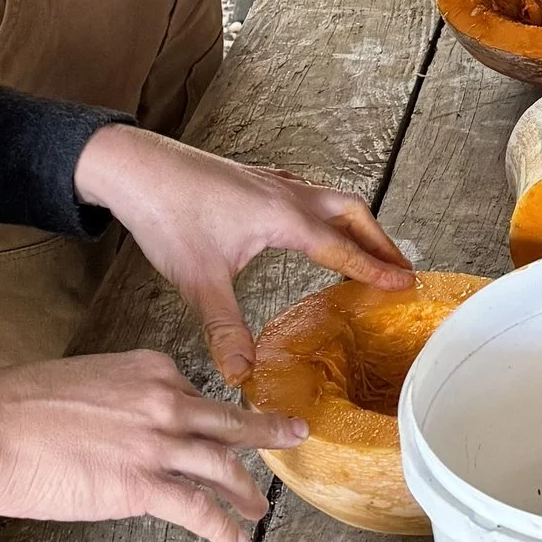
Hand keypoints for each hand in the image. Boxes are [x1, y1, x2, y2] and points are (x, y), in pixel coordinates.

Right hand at [0, 349, 291, 541]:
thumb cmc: (15, 408)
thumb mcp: (82, 382)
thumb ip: (119, 402)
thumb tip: (128, 436)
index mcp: (147, 369)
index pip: (191, 393)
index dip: (203, 418)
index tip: (213, 430)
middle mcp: (163, 400)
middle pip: (227, 421)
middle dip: (265, 432)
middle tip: (293, 435)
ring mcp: (158, 442)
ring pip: (223, 466)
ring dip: (247, 491)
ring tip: (260, 509)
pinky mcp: (143, 485)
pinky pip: (198, 509)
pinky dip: (222, 526)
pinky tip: (232, 537)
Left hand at [72, 124, 409, 386]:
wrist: (135, 167)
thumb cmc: (168, 215)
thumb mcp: (200, 281)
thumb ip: (226, 328)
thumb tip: (242, 373)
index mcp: (284, 218)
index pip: (343, 248)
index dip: (376, 269)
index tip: (407, 284)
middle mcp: (286, 195)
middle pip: (352, 213)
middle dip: (380, 241)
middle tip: (401, 267)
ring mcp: (270, 183)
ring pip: (330, 198)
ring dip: (356, 222)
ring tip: (368, 246)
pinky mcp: (252, 179)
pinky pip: (305, 192)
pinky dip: (325, 209)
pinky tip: (311, 221)